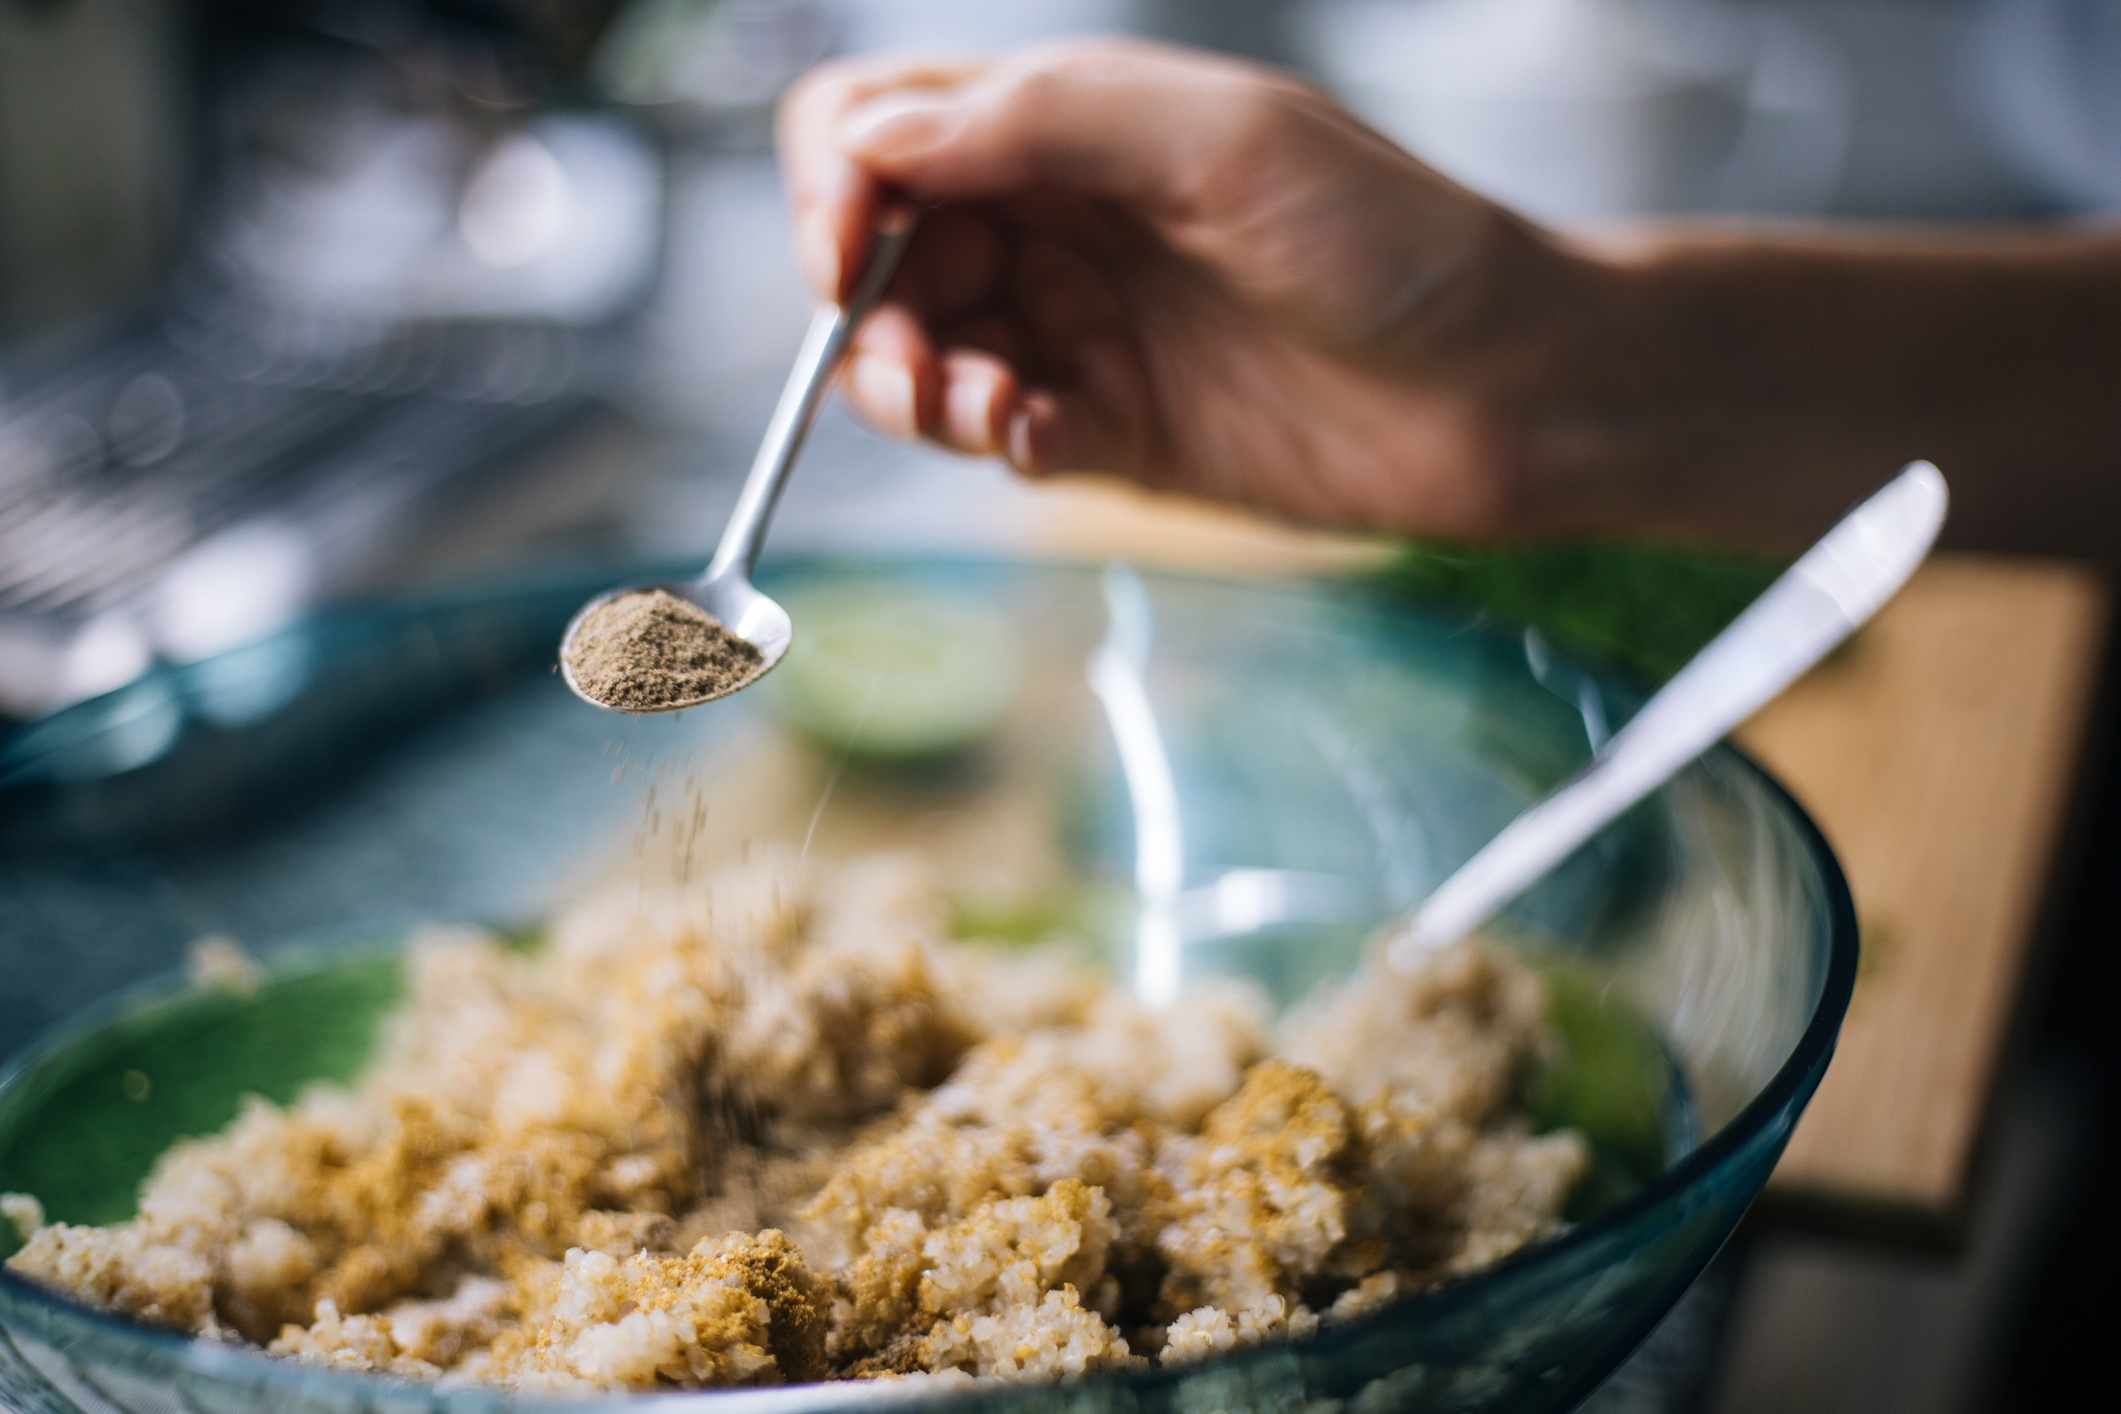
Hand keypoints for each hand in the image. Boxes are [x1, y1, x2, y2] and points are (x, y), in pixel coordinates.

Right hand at [778, 40, 1591, 537]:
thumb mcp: (1222, 139)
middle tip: (916, 367)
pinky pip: (995, 435)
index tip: (848, 253)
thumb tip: (872, 140)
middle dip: (868, 310)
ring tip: (980, 410)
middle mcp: (1061, 222)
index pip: (881, 126)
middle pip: (880, 252)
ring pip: (919, 353)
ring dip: (913, 386)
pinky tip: (1042, 437)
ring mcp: (1080, 328)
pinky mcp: (1108, 431)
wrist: (1508, 390)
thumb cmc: (1397, 242)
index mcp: (1074, 125)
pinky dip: (990, 439)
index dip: (836, 184)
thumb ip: (1042, 120)